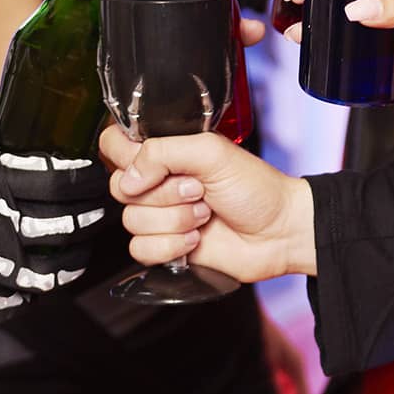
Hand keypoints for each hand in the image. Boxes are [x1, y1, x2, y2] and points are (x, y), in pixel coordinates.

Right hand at [0, 87, 107, 321]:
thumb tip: (41, 91)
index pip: (63, 181)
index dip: (88, 179)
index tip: (95, 173)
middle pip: (63, 228)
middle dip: (89, 217)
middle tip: (98, 207)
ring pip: (45, 274)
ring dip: (71, 260)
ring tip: (79, 245)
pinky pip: (11, 301)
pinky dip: (33, 292)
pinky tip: (43, 273)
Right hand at [100, 126, 314, 281]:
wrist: (279, 232)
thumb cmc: (256, 188)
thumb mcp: (212, 153)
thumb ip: (163, 152)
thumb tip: (128, 177)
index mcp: (166, 151)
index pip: (113, 144)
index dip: (125, 156)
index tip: (153, 165)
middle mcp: (157, 181)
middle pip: (119, 187)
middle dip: (164, 193)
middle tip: (197, 189)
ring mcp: (160, 214)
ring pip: (131, 221)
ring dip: (175, 220)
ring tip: (205, 214)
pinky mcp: (164, 246)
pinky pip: (140, 249)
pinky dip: (171, 246)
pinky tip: (196, 239)